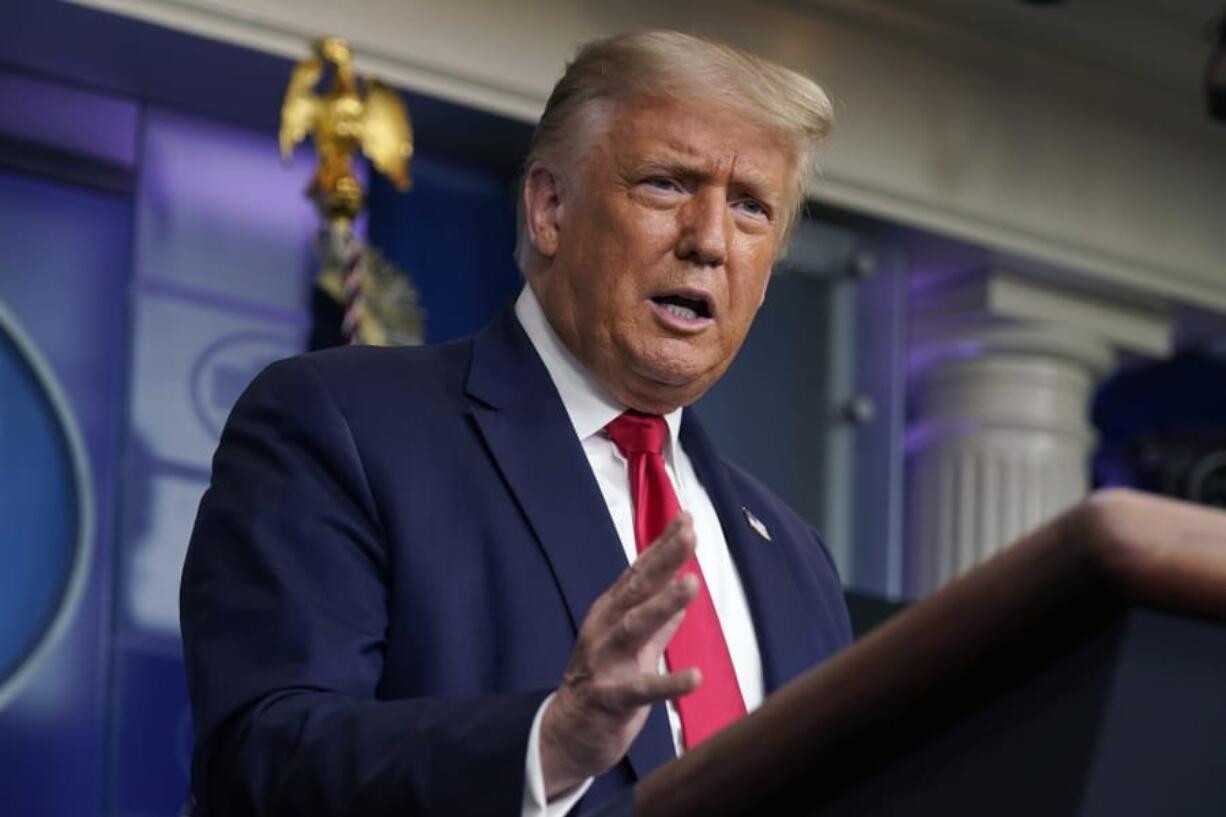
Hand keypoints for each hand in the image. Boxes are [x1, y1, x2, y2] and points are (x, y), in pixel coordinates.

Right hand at [539, 512, 701, 797]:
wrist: (567, 733)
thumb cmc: (606, 682)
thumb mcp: (636, 644)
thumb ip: (660, 618)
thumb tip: (683, 583)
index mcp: (611, 612)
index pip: (639, 571)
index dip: (662, 545)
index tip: (686, 518)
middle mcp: (605, 629)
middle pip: (637, 589)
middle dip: (663, 560)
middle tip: (689, 535)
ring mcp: (604, 662)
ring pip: (634, 627)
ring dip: (662, 604)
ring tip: (692, 584)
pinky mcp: (610, 698)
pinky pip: (640, 689)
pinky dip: (668, 683)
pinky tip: (694, 677)